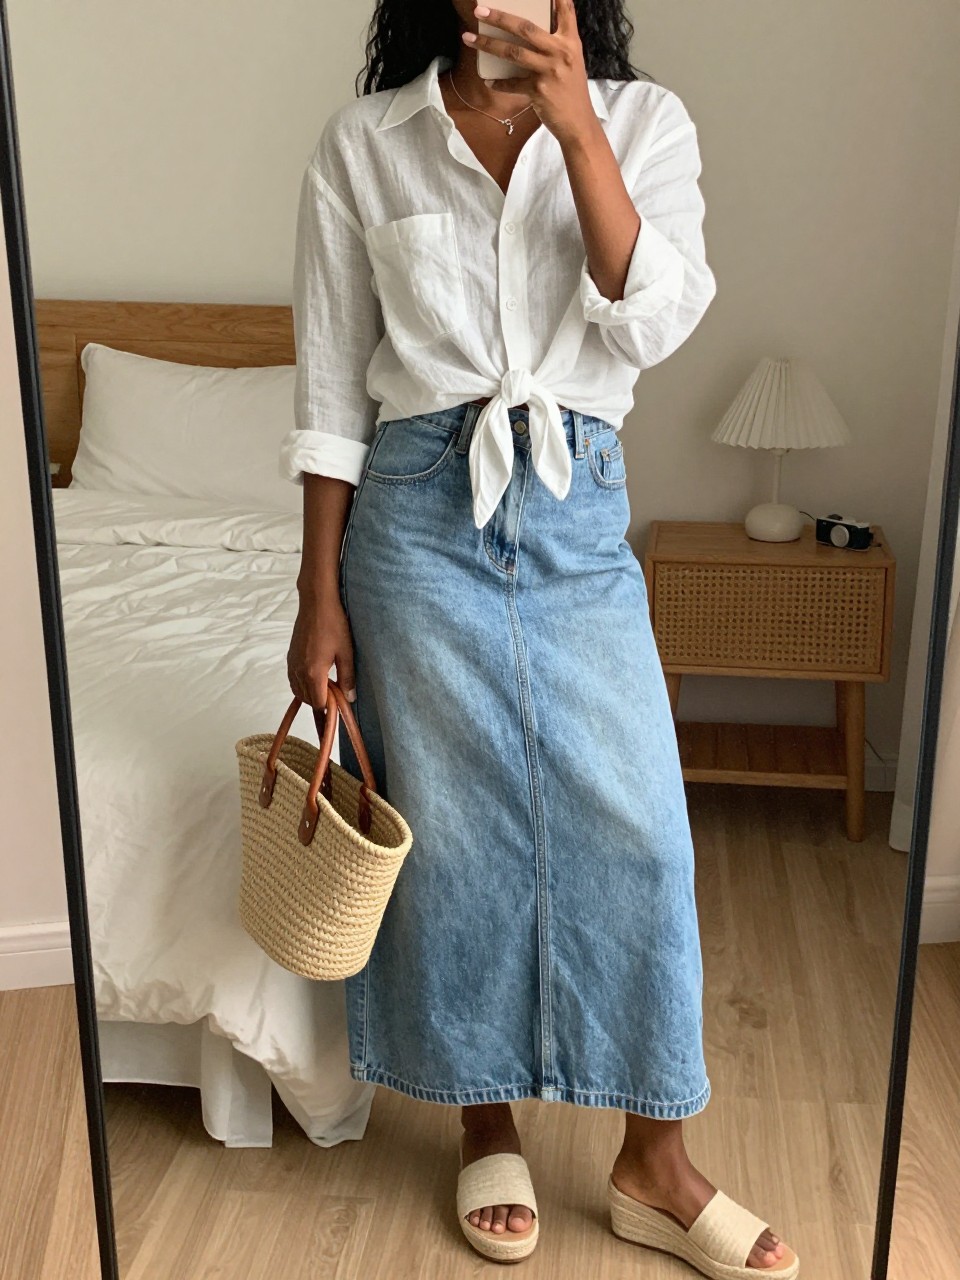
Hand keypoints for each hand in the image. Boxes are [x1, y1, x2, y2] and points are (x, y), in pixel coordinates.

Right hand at [287, 590, 356, 708]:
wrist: (316, 602)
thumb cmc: (333, 623)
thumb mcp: (346, 652)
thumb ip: (347, 677)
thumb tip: (349, 697)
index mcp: (312, 672)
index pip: (318, 702)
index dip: (330, 708)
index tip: (340, 706)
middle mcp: (298, 671)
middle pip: (306, 699)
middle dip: (321, 702)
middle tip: (336, 697)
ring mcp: (292, 663)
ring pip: (298, 690)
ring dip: (311, 695)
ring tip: (327, 688)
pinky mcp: (290, 656)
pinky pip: (293, 679)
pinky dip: (302, 685)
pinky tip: (315, 679)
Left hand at [464, 0, 598, 145]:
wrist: (578, 123)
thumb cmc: (572, 91)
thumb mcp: (572, 62)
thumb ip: (558, 44)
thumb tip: (534, 31)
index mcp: (570, 42)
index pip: (565, 11)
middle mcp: (560, 52)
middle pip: (525, 28)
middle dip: (500, 17)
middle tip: (480, 10)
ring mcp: (549, 71)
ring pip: (513, 52)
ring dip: (488, 44)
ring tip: (469, 38)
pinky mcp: (538, 91)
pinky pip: (512, 84)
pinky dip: (499, 83)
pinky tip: (489, 80)